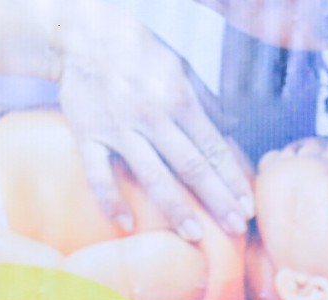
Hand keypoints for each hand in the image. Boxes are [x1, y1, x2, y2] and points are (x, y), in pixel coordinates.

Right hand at [56, 5, 254, 238]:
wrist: (80, 36)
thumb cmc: (136, 53)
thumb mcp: (177, 66)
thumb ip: (204, 99)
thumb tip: (231, 125)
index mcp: (178, 97)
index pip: (213, 148)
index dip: (233, 180)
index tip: (248, 208)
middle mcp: (151, 115)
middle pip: (191, 166)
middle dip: (216, 200)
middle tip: (236, 229)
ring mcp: (118, 128)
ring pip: (151, 175)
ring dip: (175, 209)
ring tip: (194, 236)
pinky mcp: (87, 135)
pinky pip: (99, 174)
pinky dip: (111, 200)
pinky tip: (127, 224)